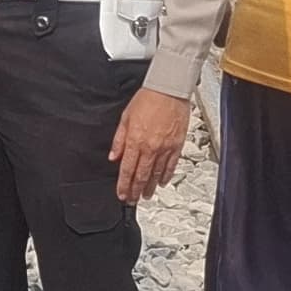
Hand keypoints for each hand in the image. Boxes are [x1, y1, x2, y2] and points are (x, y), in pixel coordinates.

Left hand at [109, 88, 192, 204]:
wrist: (169, 89)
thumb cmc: (148, 99)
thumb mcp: (125, 117)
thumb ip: (119, 140)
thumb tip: (113, 156)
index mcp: (135, 140)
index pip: (127, 169)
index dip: (124, 185)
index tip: (122, 194)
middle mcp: (150, 147)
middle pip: (141, 175)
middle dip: (135, 191)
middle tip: (132, 200)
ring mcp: (165, 148)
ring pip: (156, 174)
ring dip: (150, 187)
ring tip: (146, 196)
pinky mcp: (177, 145)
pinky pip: (171, 166)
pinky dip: (165, 176)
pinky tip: (161, 182)